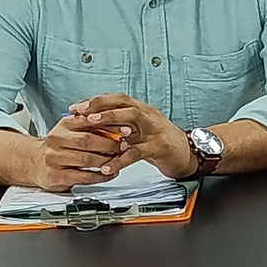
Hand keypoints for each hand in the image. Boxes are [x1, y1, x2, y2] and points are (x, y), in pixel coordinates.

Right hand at [24, 114, 128, 191]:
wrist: (34, 162)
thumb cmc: (60, 146)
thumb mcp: (73, 131)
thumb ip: (93, 127)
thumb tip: (121, 125)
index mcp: (64, 125)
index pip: (89, 121)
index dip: (110, 125)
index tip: (127, 129)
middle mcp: (57, 139)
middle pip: (87, 140)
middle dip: (110, 144)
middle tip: (124, 146)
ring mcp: (55, 158)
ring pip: (86, 159)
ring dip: (107, 161)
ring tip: (119, 160)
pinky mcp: (56, 176)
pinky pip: (84, 176)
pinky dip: (101, 176)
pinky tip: (110, 173)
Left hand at [70, 94, 197, 178]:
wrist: (191, 154)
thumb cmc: (163, 143)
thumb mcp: (142, 130)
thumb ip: (123, 126)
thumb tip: (95, 125)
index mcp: (143, 110)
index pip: (117, 99)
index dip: (96, 101)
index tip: (76, 107)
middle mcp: (149, 116)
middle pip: (123, 103)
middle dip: (99, 106)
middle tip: (79, 113)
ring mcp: (155, 130)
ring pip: (132, 119)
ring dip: (110, 121)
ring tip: (90, 127)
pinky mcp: (160, 147)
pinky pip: (137, 152)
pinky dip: (120, 159)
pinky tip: (107, 167)